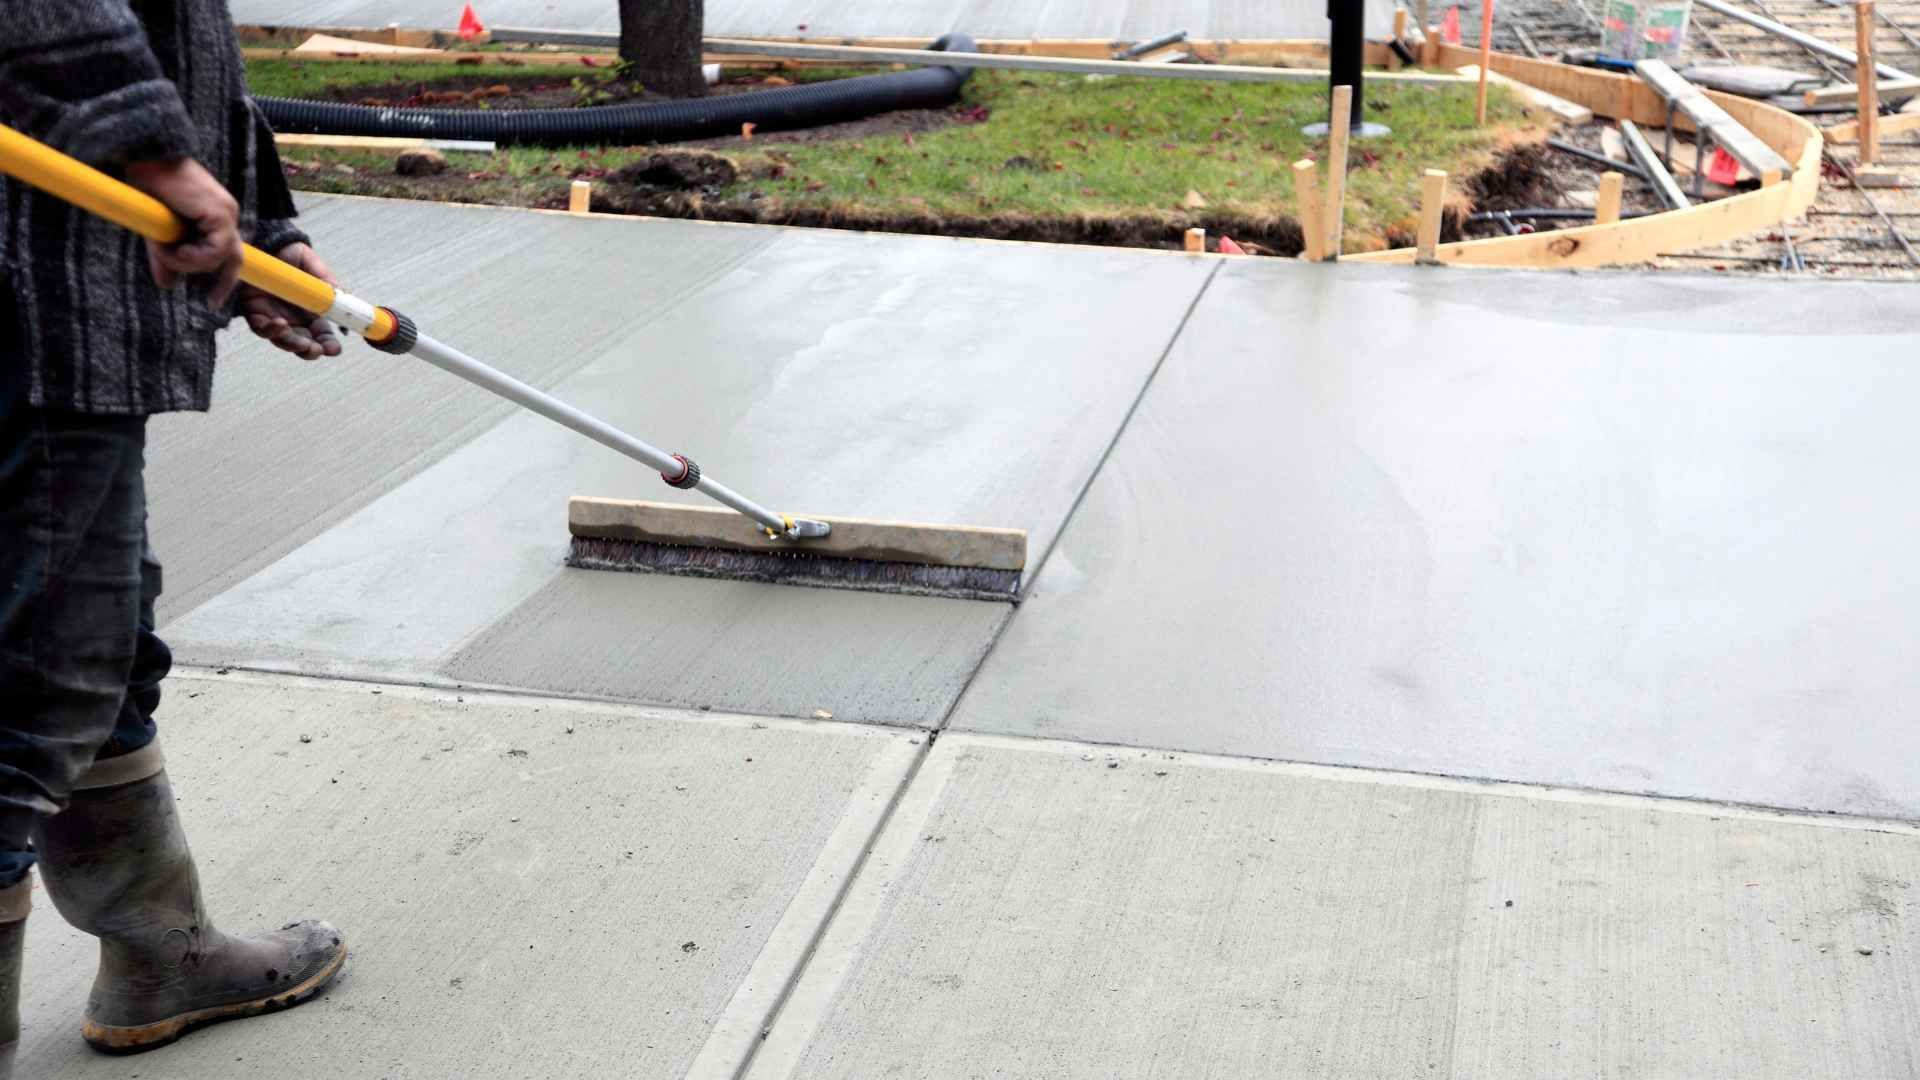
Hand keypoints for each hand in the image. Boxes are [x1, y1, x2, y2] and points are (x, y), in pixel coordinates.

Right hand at [125, 158, 243, 305]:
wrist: (141, 160)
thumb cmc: (146, 190)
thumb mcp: (158, 233)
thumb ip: (167, 258)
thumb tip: (167, 285)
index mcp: (215, 215)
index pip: (229, 251)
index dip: (225, 277)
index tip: (213, 300)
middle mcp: (226, 213)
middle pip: (235, 258)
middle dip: (224, 283)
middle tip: (212, 302)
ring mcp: (225, 213)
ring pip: (219, 257)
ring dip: (188, 262)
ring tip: (164, 250)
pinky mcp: (219, 213)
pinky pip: (215, 250)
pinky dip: (192, 256)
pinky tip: (172, 247)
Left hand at [238, 243, 342, 360]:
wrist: (265, 242)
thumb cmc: (291, 254)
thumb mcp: (313, 265)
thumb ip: (328, 281)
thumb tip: (343, 296)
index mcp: (311, 311)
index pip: (321, 335)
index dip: (328, 345)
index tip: (334, 349)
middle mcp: (292, 318)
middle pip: (303, 344)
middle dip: (310, 351)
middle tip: (317, 350)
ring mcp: (273, 316)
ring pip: (283, 340)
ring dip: (293, 345)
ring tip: (303, 343)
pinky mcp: (254, 311)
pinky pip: (261, 328)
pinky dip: (271, 330)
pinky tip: (280, 324)